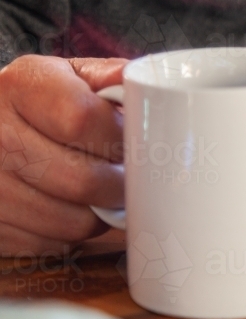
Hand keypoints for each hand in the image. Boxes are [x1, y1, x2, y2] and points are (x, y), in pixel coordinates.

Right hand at [0, 56, 126, 251]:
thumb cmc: (40, 100)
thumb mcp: (69, 75)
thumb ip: (110, 78)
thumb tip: (152, 88)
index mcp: (22, 86)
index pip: (81, 119)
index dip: (119, 138)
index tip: (135, 143)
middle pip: (82, 179)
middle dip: (121, 183)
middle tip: (131, 177)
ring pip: (73, 221)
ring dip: (102, 212)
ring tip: (105, 191)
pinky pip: (51, 244)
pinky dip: (73, 231)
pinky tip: (73, 207)